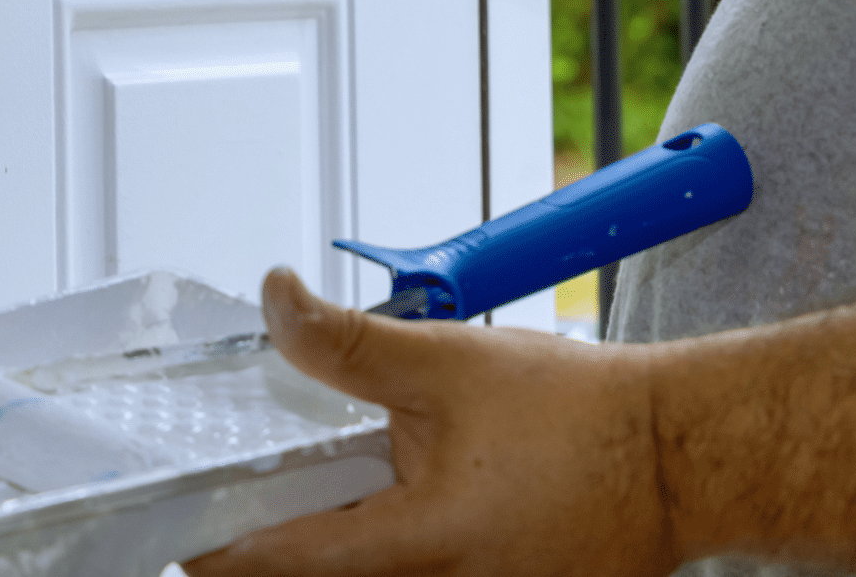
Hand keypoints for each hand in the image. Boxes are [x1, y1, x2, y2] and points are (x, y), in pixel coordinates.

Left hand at [188, 269, 683, 576]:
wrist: (679, 456)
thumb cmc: (581, 417)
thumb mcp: (449, 363)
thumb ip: (349, 345)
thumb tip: (276, 305)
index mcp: (424, 546)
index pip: (282, 566)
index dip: (215, 551)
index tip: (176, 533)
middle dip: (274, 557)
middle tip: (236, 514)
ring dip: (334, 560)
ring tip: (313, 510)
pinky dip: (386, 562)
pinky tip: (388, 515)